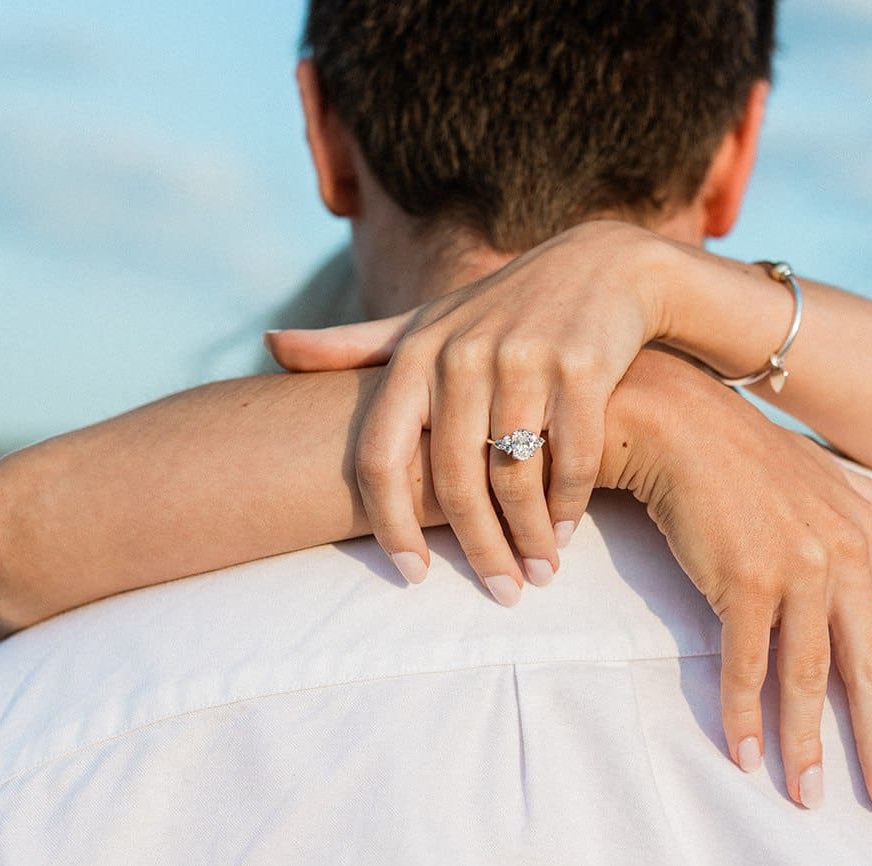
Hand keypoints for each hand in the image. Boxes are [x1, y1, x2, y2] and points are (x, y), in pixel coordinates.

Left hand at [267, 220, 666, 602]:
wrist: (601, 267)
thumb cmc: (502, 309)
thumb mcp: (427, 322)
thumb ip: (354, 347)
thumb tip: (270, 345)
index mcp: (416, 355)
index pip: (379, 457)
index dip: (388, 524)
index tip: (410, 575)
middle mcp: (463, 356)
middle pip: (454, 482)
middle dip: (480, 549)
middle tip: (501, 592)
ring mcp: (524, 361)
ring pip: (515, 478)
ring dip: (530, 537)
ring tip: (539, 573)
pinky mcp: (582, 367)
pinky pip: (570, 459)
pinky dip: (569, 505)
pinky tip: (567, 533)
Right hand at [607, 353, 871, 811]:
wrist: (675, 419)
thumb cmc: (744, 449)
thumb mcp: (825, 470)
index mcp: (869, 532)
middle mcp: (842, 554)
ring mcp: (795, 568)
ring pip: (810, 676)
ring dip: (808, 745)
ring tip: (811, 799)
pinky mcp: (741, 580)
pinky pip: (747, 664)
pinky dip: (745, 715)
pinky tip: (745, 758)